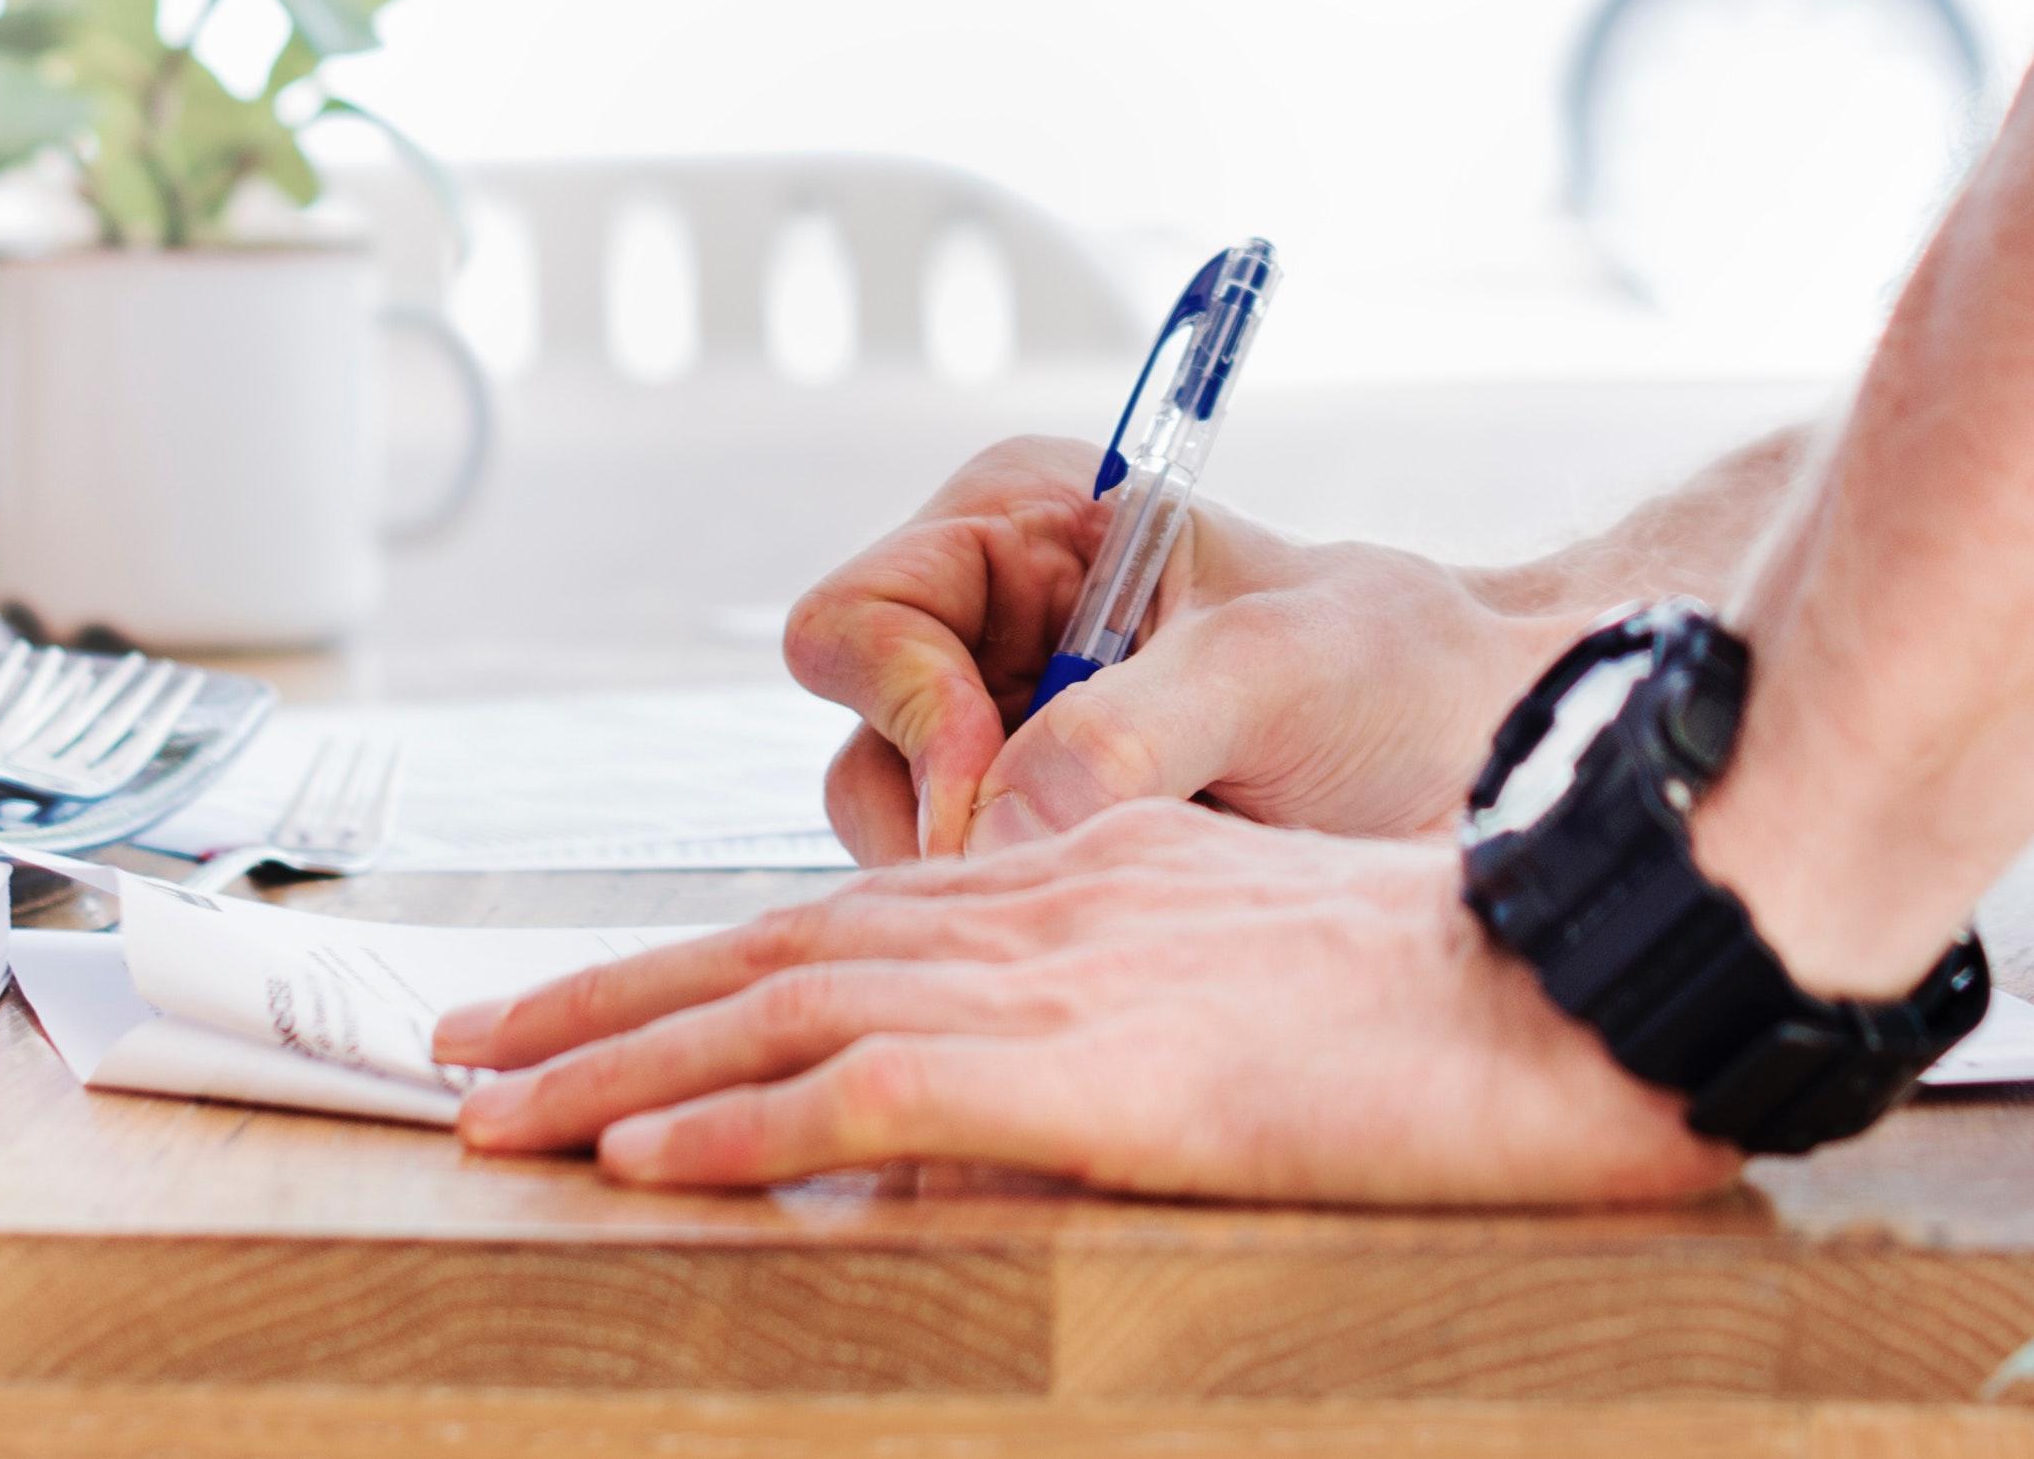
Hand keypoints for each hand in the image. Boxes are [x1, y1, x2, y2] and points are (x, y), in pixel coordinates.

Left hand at [433, 800, 1733, 1204]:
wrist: (1573, 975)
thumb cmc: (1452, 983)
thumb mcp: (1252, 967)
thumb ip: (1125, 997)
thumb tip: (1017, 1080)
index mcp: (1068, 877)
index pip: (830, 917)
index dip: (686, 962)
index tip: (576, 1006)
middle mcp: (1030, 905)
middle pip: (763, 950)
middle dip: (598, 1003)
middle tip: (460, 1049)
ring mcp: (1050, 982)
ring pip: (775, 1012)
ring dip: (613, 1067)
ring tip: (487, 1112)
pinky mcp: (1086, 1068)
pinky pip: (865, 1091)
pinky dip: (736, 1123)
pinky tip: (640, 1157)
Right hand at [785, 437, 1587, 857]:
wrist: (1501, 764)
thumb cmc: (1406, 675)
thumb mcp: (1276, 672)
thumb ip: (1128, 732)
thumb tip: (994, 826)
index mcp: (1018, 527)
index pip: (858, 618)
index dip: (909, 709)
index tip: (998, 790)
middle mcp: (985, 629)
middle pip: (862, 741)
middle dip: (943, 819)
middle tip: (1061, 870)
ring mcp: (1005, 741)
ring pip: (899, 836)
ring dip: (987, 881)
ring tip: (1127, 887)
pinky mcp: (1040, 837)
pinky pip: (964, 898)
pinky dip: (1021, 923)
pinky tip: (1121, 922)